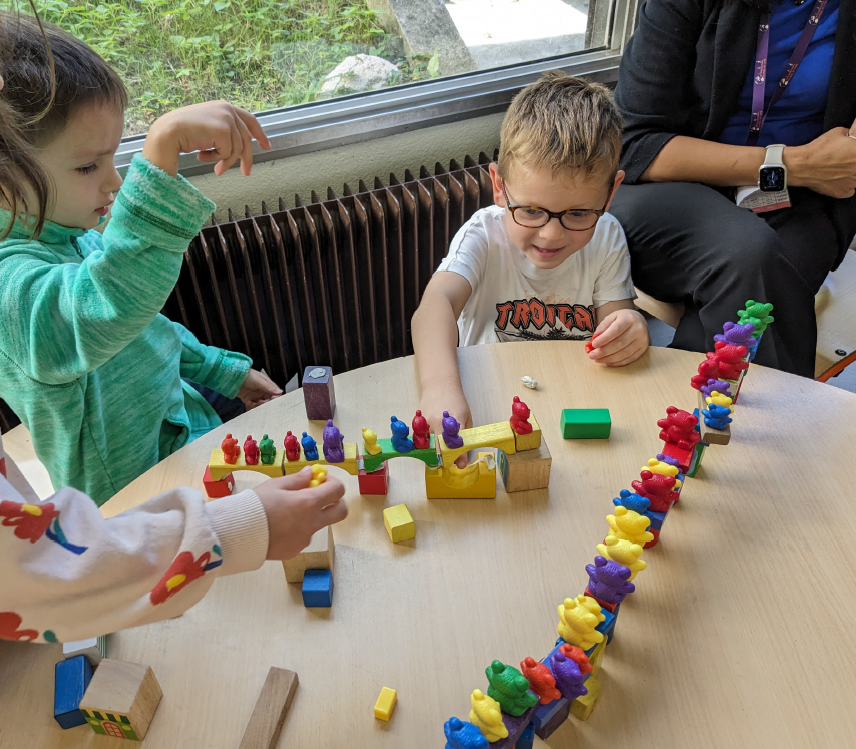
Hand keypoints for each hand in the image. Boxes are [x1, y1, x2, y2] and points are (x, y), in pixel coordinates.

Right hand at [142, 100, 270, 177]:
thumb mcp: (208, 128)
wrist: (167, 133)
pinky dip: (216, 159)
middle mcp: (227, 109)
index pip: (250, 120)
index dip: (259, 134)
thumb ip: (224, 131)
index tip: (266, 146)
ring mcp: (226, 118)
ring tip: (210, 163)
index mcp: (224, 106)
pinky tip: (201, 155)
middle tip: (245, 173)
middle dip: (245, 159)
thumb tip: (241, 147)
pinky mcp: (223, 130)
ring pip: (237, 149)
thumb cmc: (182, 132)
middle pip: (246, 139)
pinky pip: (228, 153)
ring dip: (224, 160)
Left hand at [238, 368, 282, 409]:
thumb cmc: (247, 376)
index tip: (272, 400)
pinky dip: (252, 407)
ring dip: (259, 406)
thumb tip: (280, 392)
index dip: (275, 398)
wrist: (233, 377)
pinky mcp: (249, 400)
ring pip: (261, 404)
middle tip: (262, 402)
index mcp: (267, 385)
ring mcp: (256, 396)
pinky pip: (253, 406)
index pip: (275, 393)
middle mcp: (263, 391)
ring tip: (255, 403)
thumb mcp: (259, 380)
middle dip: (267, 403)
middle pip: (269, 400)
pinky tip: (249, 403)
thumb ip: (269, 387)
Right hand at [256, 468, 346, 560]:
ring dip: (312, 516)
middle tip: (320, 496)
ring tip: (287, 512)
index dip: (332, 482)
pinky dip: (297, 530)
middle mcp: (312, 522)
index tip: (320, 480)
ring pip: (319, 525)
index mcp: (309, 503)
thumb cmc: (255, 505)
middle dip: (335, 502)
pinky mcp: (295, 551)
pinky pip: (303, 537)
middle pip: (340, 512)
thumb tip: (311, 473)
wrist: (237, 534)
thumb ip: (297, 479)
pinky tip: (278, 527)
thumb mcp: (275, 485)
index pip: (337, 490)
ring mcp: (305, 539)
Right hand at [418, 384, 471, 467]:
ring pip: (427, 447)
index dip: (458, 457)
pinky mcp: (418, 422)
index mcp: (455, 420)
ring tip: (438, 457)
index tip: (460, 464)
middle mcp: (439, 422)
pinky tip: (430, 445)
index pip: (457, 443)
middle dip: (443, 459)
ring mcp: (427, 422)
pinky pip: (420, 440)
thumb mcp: (466, 416)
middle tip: (448, 463)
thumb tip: (464, 457)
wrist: (439, 385)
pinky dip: (425, 445)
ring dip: (433, 454)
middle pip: (439, 449)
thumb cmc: (456, 401)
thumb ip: (466, 436)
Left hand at [588, 309, 648, 366]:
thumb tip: (595, 338)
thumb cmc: (623, 319)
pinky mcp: (643, 349)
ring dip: (609, 359)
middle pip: (620, 343)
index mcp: (629, 319)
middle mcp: (638, 330)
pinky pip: (629, 359)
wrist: (639, 320)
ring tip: (598, 359)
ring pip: (624, 353)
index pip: (616, 330)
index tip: (594, 344)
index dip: (604, 339)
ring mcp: (642, 341)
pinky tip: (608, 362)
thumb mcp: (612, 317)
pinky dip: (617, 362)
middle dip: (604, 351)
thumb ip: (603, 326)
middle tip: (592, 355)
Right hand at [786, 127, 855, 198]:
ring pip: (855, 179)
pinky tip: (837, 180)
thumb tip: (852, 135)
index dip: (852, 155)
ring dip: (850, 175)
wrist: (801, 165)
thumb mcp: (839, 132)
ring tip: (839, 170)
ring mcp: (852, 183)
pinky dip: (844, 186)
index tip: (849, 155)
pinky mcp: (842, 192)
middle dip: (851, 164)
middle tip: (843, 161)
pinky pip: (849, 190)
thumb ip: (849, 134)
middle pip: (855, 167)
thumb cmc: (819, 149)